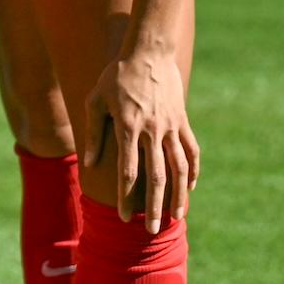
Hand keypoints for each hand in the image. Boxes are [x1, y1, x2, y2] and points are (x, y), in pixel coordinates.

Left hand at [88, 32, 198, 232]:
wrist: (148, 53)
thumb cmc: (115, 76)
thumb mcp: (95, 100)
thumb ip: (94, 133)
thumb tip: (90, 164)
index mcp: (128, 127)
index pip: (128, 170)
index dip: (125, 196)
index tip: (122, 216)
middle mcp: (152, 130)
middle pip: (156, 176)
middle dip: (153, 206)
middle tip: (150, 230)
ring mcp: (171, 126)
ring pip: (179, 168)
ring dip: (179, 195)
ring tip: (176, 218)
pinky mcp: (183, 121)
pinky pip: (192, 151)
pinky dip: (192, 171)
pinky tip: (190, 188)